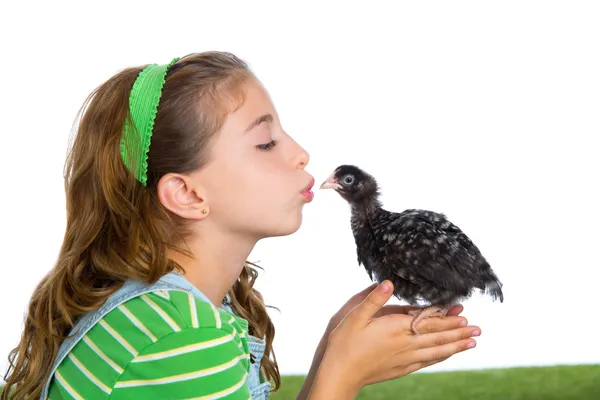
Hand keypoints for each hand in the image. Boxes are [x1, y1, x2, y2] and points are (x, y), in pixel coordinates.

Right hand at [309, 280, 479, 397]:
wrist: (339, 374)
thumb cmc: (344, 343)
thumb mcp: (353, 316)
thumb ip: (373, 299)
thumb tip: (388, 282)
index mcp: (395, 328)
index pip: (428, 321)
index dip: (447, 317)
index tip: (464, 313)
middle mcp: (405, 344)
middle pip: (437, 336)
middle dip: (459, 332)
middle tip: (478, 329)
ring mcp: (404, 359)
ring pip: (436, 351)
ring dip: (455, 346)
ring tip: (472, 342)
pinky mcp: (401, 369)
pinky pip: (427, 362)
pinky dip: (441, 357)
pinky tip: (447, 355)